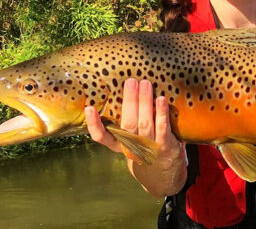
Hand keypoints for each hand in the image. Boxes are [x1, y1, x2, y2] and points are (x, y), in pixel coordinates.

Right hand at [84, 78, 185, 196]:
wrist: (165, 173)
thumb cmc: (144, 147)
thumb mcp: (130, 139)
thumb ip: (125, 121)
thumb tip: (123, 88)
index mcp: (119, 145)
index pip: (102, 138)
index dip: (94, 124)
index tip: (89, 109)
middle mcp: (132, 147)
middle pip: (128, 124)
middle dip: (130, 101)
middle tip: (130, 82)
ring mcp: (149, 148)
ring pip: (145, 124)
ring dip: (145, 102)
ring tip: (145, 84)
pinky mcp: (165, 146)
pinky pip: (162, 128)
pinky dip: (161, 113)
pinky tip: (161, 99)